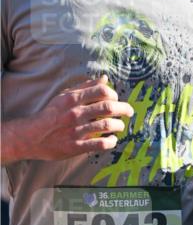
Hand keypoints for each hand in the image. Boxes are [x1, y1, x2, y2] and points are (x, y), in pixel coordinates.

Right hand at [7, 77, 133, 160]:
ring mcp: (77, 131)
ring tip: (120, 126)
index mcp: (72, 98)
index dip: (114, 94)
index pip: (101, 91)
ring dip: (119, 126)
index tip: (116, 99)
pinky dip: (111, 142)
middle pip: (108, 108)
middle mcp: (76, 113)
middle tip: (129, 112)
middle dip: (124, 109)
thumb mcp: (65, 96)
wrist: (32, 136)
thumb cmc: (51, 114)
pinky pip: (100, 144)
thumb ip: (85, 87)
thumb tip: (104, 78)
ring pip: (107, 126)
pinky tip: (112, 140)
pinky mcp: (76, 147)